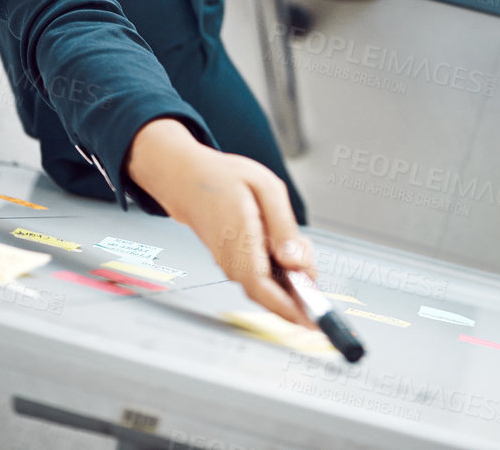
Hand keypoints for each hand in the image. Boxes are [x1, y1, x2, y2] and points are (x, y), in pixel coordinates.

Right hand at [126, 118, 316, 327]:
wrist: (186, 180)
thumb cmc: (224, 179)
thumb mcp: (265, 188)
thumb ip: (283, 226)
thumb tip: (295, 261)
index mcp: (239, 240)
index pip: (262, 287)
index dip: (287, 307)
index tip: (312, 319)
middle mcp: (231, 261)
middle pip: (269, 293)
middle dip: (297, 290)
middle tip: (311, 269)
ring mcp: (229, 266)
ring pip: (267, 286)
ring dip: (289, 280)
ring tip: (298, 253)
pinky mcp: (233, 264)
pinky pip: (260, 278)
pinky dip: (279, 272)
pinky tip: (287, 253)